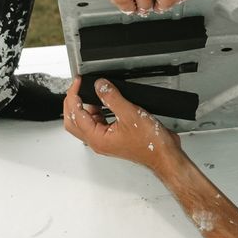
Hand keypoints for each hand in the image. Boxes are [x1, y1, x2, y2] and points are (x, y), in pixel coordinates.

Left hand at [63, 77, 182, 174]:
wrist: (164, 155)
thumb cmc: (150, 144)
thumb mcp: (130, 114)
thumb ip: (112, 97)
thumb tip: (100, 86)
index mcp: (97, 138)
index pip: (76, 114)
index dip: (75, 95)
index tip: (78, 82)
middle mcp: (98, 141)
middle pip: (74, 121)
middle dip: (73, 102)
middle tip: (77, 87)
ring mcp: (104, 140)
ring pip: (85, 122)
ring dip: (85, 107)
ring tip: (93, 92)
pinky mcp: (112, 137)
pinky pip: (98, 123)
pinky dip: (97, 111)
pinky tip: (104, 102)